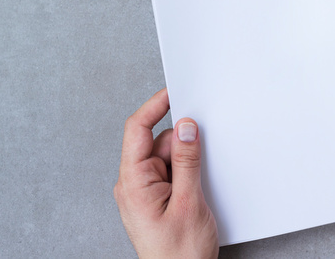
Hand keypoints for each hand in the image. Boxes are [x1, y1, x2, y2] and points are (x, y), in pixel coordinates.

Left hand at [114, 89, 218, 258]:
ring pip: (166, 156)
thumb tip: (186, 127)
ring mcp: (144, 191)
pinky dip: (185, 170)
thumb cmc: (178, 255)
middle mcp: (134, 184)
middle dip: (179, 140)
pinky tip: (196, 185)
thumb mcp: (189, 202)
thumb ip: (186, 161)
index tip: (173, 92)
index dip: (154, 106)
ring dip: (184, 159)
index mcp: (133, 182)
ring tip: (198, 183)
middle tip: (201, 144)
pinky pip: (170, 171)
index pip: (137, 130)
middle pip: (155, 141)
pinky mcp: (156, 197)